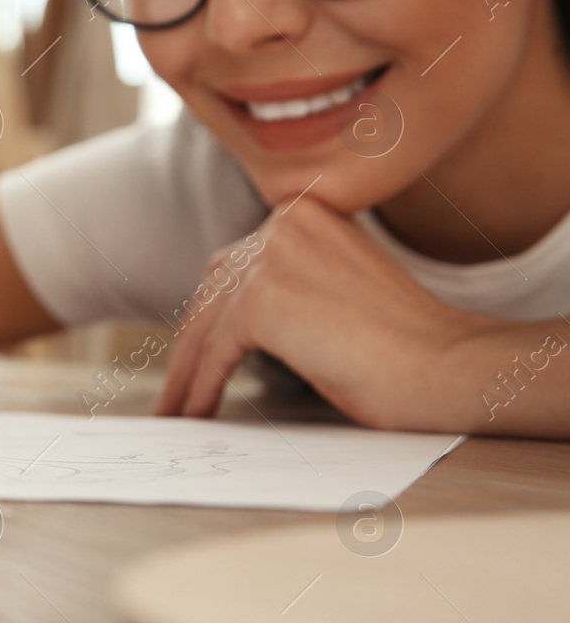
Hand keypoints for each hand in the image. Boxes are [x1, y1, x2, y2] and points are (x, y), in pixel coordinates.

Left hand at [155, 196, 491, 430]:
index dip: (210, 313)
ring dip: (187, 371)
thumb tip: (226, 321)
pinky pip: (215, 351)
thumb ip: (289, 284)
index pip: (235, 264)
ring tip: (177, 408)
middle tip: (176, 385)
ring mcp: (271, 258)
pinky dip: (201, 384)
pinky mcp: (263, 300)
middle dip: (191, 342)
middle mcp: (282, 224)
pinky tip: (197, 410)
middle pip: (213, 290)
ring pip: (207, 323)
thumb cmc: (404, 341)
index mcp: (304, 212)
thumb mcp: (335, 289)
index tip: (191, 350)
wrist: (447, 364)